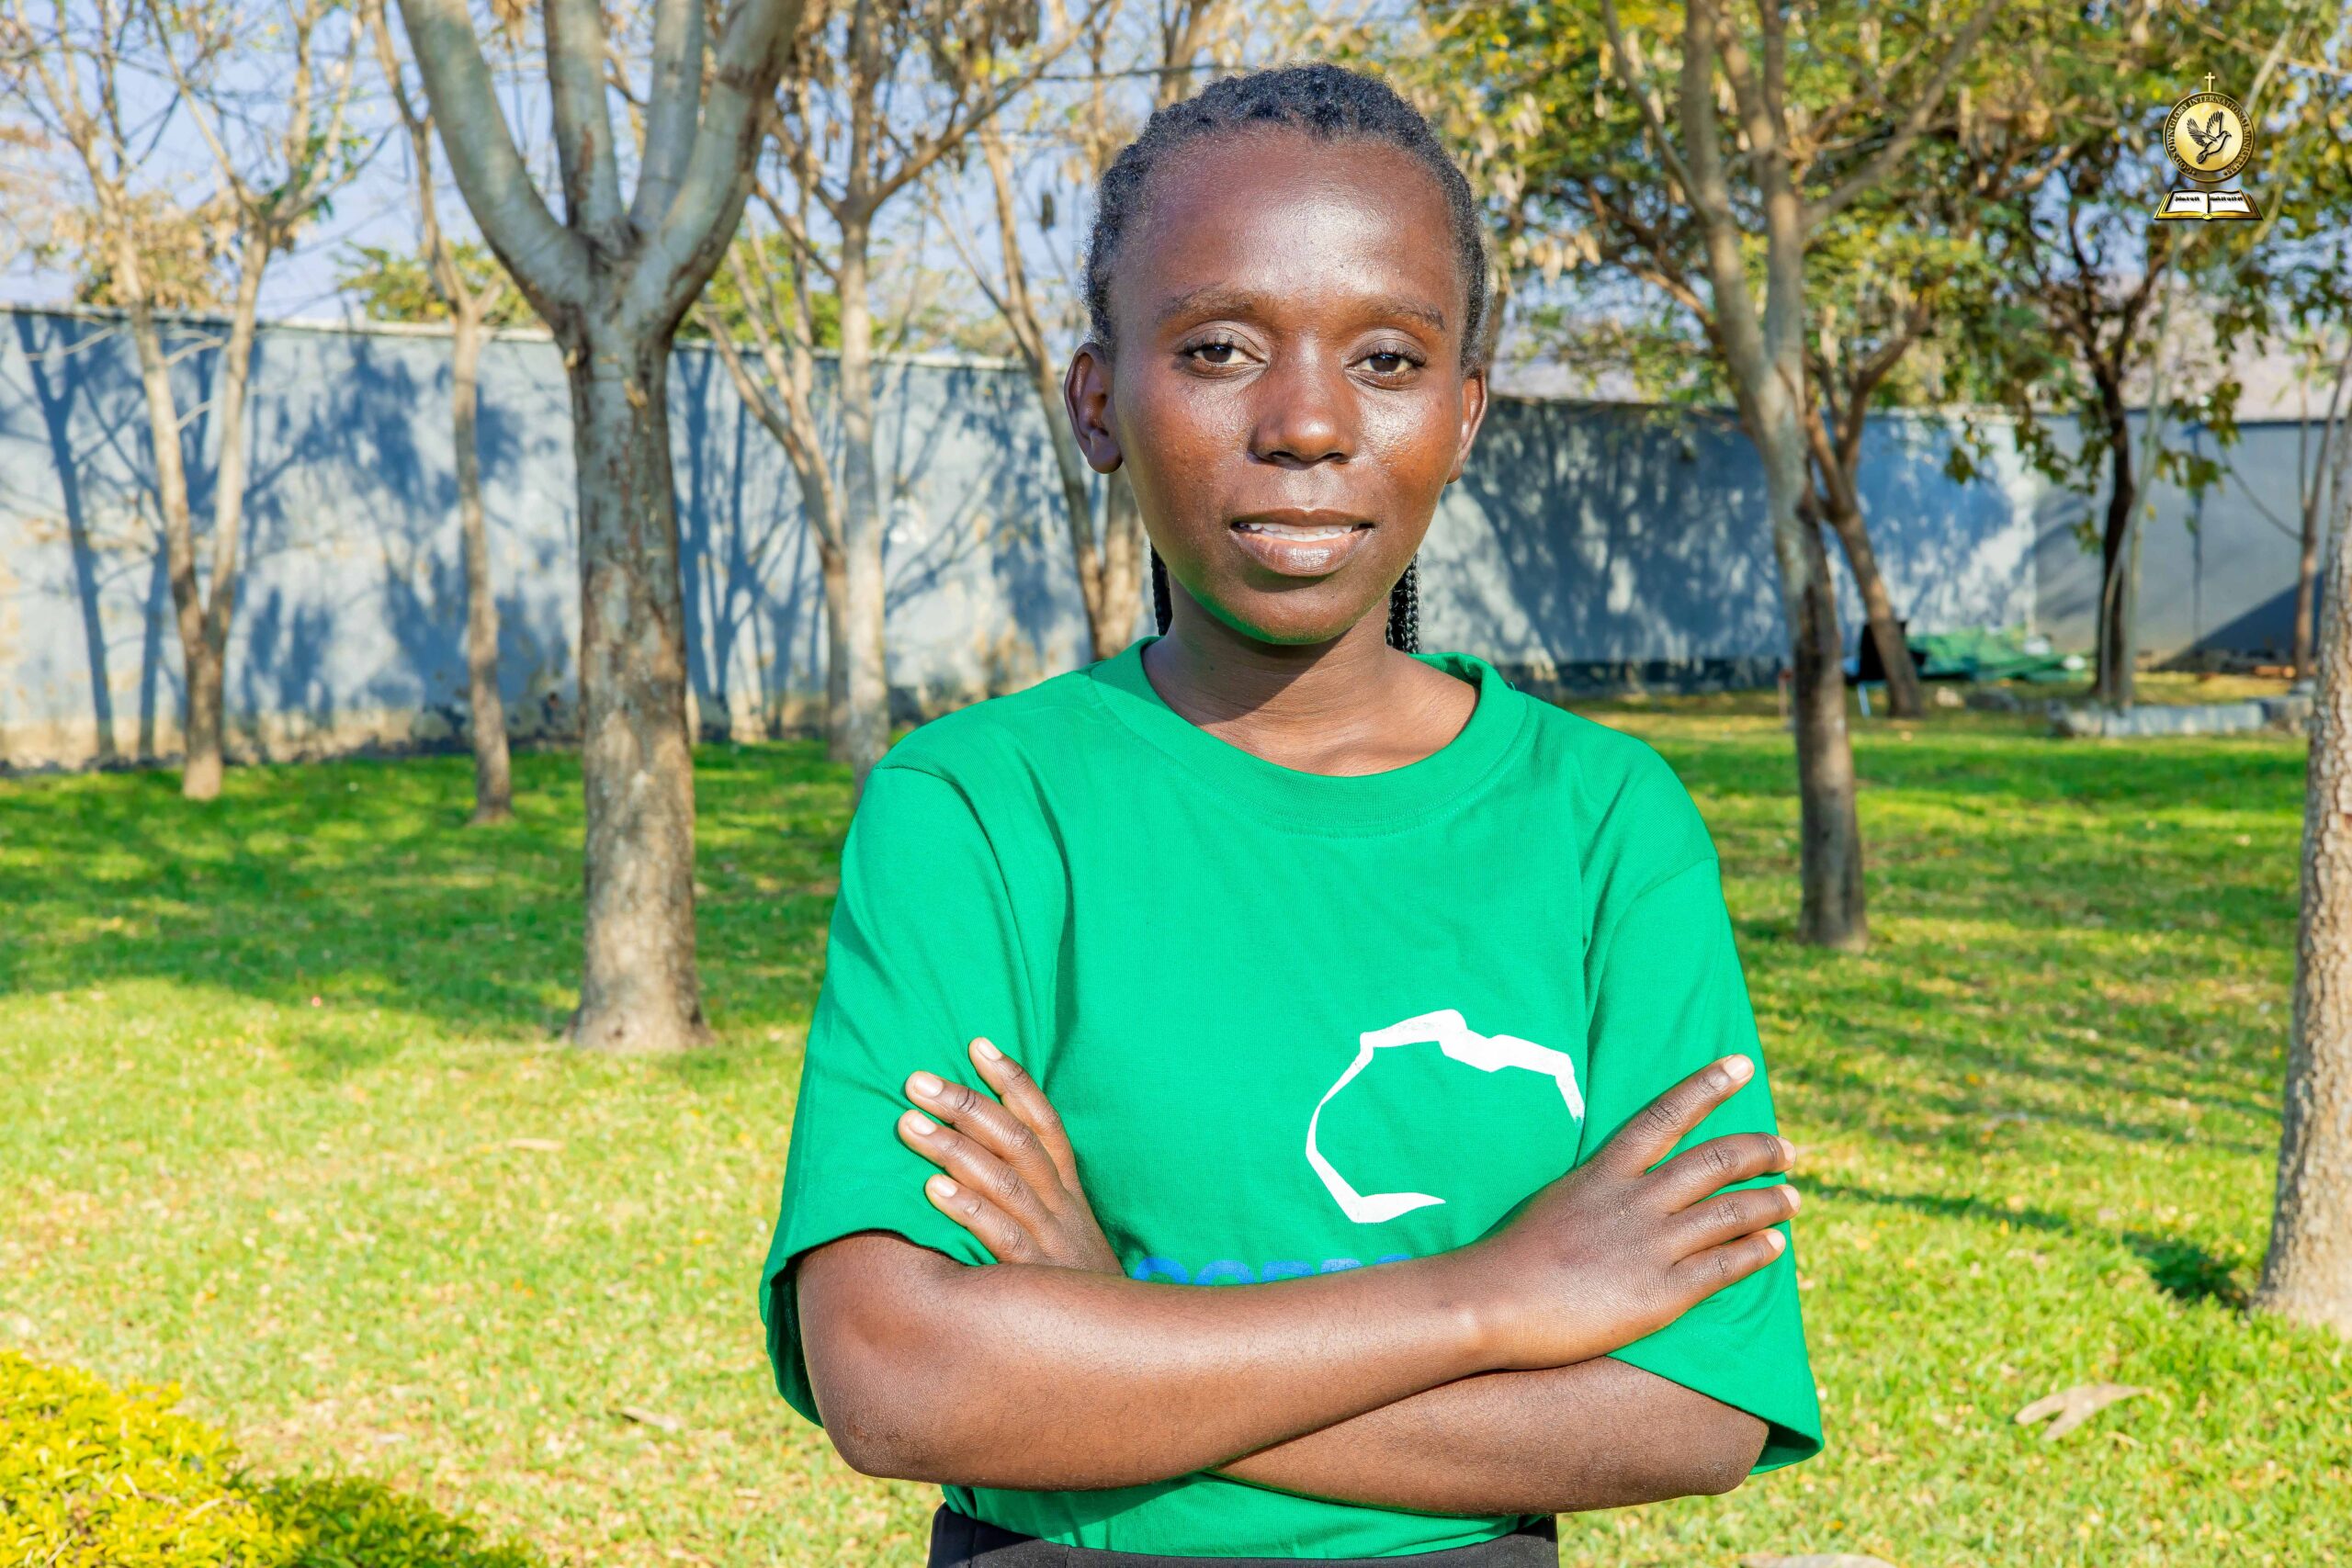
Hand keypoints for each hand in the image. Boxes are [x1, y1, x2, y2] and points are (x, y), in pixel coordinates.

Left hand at [897, 1039, 1122, 1274]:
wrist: (1122, 1351)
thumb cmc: (1075, 1290)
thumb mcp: (1066, 1236)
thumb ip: (1033, 1198)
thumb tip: (976, 1158)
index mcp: (1069, 1192)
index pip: (1043, 1123)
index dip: (1013, 1081)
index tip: (978, 1044)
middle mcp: (1061, 1207)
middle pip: (1016, 1141)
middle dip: (967, 1104)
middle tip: (918, 1080)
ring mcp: (1050, 1241)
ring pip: (1001, 1180)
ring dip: (953, 1146)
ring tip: (908, 1122)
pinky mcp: (1034, 1278)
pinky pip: (1000, 1236)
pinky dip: (967, 1208)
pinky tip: (932, 1188)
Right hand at [1453, 1054, 1798, 1371]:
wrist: (1494, 1302)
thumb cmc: (1512, 1256)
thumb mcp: (1556, 1202)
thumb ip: (1595, 1191)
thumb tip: (1620, 1186)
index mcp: (1604, 1173)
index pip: (1665, 1115)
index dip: (1707, 1087)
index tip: (1741, 1065)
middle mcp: (1635, 1201)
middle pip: (1714, 1161)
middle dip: (1758, 1150)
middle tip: (1786, 1149)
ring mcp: (1651, 1246)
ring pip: (1731, 1211)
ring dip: (1770, 1201)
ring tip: (1793, 1198)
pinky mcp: (1661, 1293)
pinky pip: (1723, 1266)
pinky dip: (1755, 1251)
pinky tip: (1775, 1246)